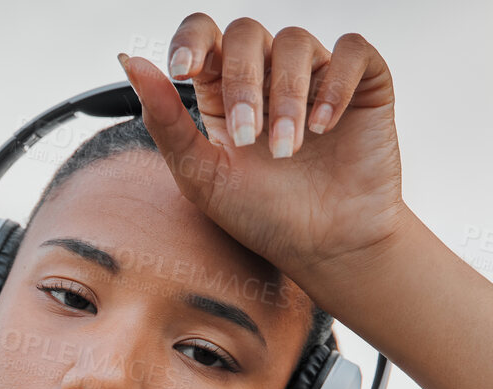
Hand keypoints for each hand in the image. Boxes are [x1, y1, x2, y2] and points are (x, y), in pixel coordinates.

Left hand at [117, 16, 409, 289]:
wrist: (326, 248)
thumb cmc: (263, 218)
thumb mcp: (201, 175)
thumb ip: (165, 120)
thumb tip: (130, 60)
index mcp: (224, 90)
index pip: (204, 35)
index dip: (192, 39)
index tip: (184, 69)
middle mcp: (269, 74)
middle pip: (247, 34)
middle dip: (243, 84)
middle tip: (248, 140)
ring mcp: (316, 76)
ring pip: (295, 42)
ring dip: (286, 97)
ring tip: (287, 150)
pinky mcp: (362, 83)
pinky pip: (351, 51)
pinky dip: (334, 83)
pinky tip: (324, 126)